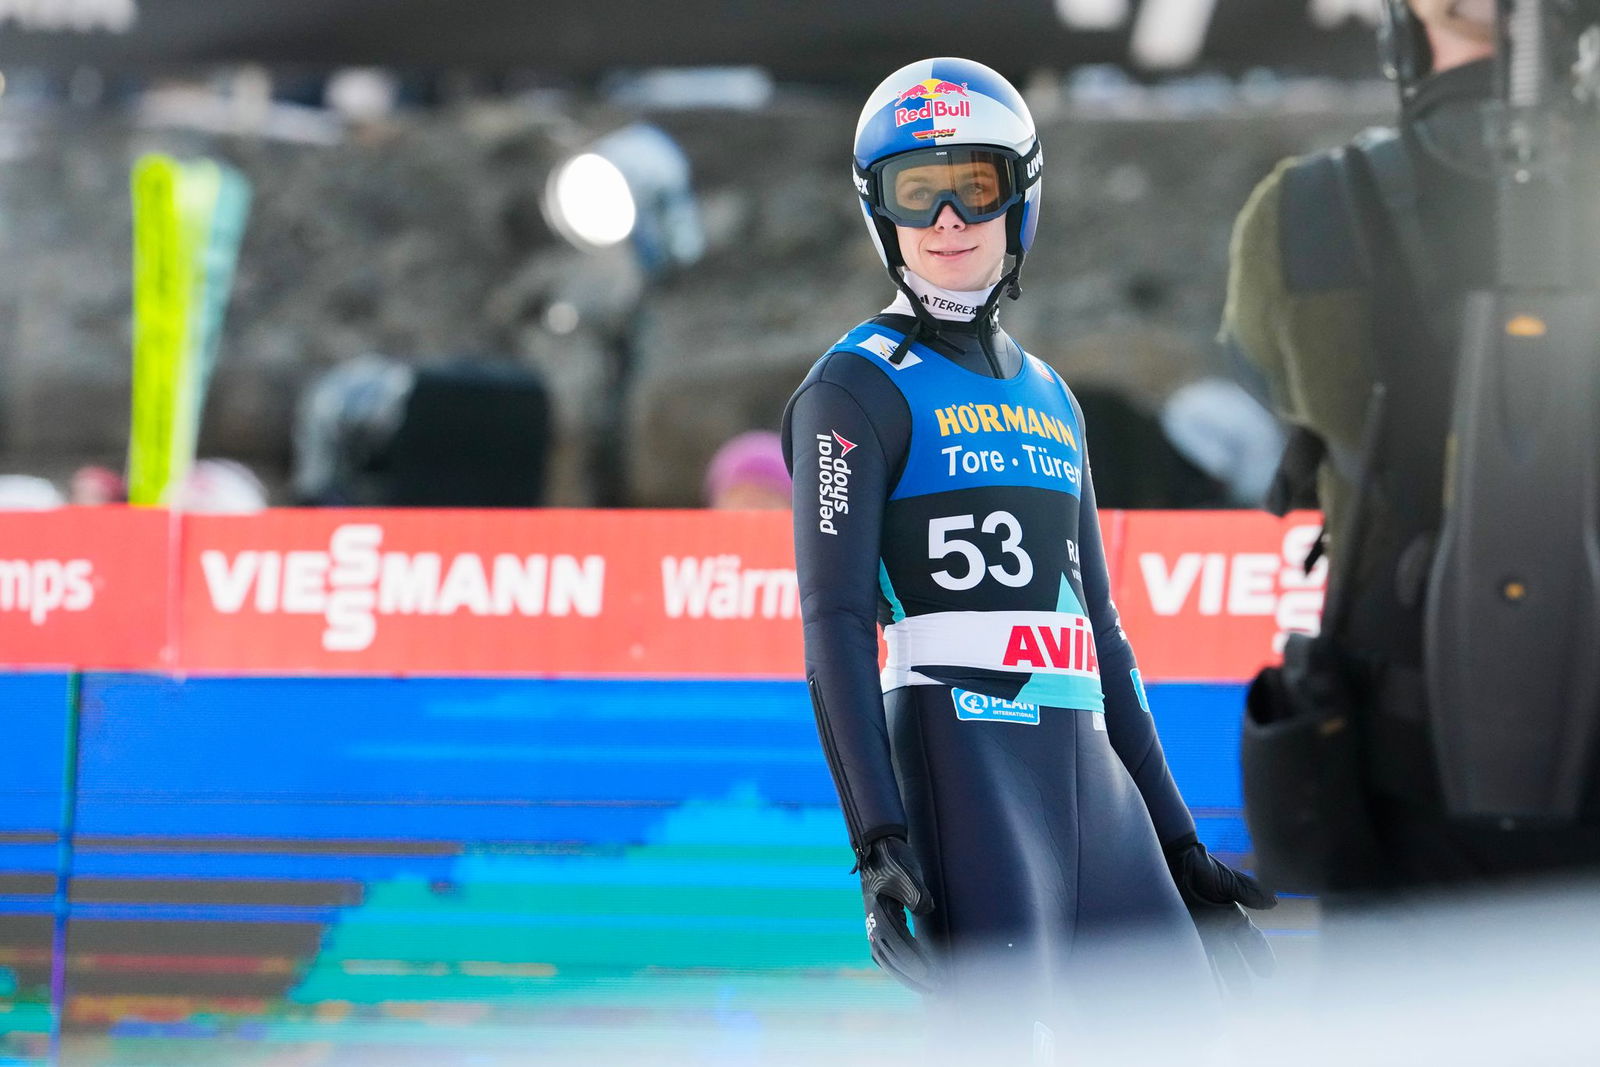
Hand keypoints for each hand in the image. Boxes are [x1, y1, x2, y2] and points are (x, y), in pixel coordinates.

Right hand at [858, 835, 937, 992]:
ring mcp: (874, 923)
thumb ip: (916, 894)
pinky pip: (885, 952)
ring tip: (927, 987)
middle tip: (936, 987)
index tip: (929, 973)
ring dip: (906, 975)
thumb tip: (925, 910)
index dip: (912, 960)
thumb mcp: (907, 872)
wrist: (879, 846)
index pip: (896, 942)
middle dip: (912, 976)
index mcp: (879, 911)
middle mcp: (873, 921)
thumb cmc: (895, 858)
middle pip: (890, 958)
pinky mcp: (879, 922)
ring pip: (887, 959)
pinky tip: (911, 974)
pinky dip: (896, 966)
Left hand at [1166, 835, 1277, 995]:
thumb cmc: (1200, 865)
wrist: (1172, 857)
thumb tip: (1274, 902)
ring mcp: (1197, 931)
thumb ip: (1248, 890)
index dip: (1259, 954)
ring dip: (1215, 980)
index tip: (1268, 971)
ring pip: (1210, 961)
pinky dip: (1192, 968)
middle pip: (1230, 957)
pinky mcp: (1178, 931)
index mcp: (1232, 917)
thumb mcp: (1226, 879)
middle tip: (1245, 997)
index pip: (1250, 940)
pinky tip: (1192, 983)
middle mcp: (1216, 928)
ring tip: (1220, 1000)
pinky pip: (1187, 954)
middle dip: (1237, 977)